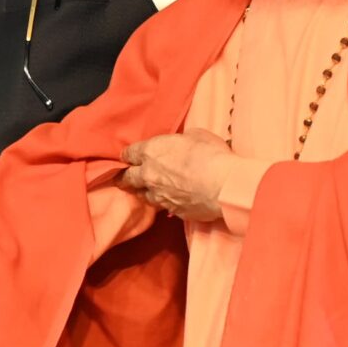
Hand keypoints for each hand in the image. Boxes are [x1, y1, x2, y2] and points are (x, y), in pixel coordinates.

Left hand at [119, 130, 234, 221]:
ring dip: (143, 192)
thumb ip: (179, 141)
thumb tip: (180, 145)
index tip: (128, 158)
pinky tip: (169, 200)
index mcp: (151, 151)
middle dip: (124, 178)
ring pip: (142, 195)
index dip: (128, 156)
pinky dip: (163, 203)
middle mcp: (149, 174)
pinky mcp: (172, 210)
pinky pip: (162, 206)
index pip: (128, 154)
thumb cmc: (211, 154)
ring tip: (145, 191)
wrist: (225, 185)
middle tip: (122, 179)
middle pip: (127, 178)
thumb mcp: (194, 136)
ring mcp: (159, 195)